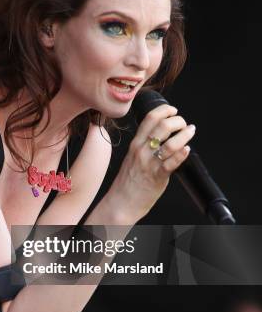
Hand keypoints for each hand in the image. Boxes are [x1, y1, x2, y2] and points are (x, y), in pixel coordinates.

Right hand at [109, 104, 195, 223]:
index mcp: (136, 143)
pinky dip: (182, 154)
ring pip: (170, 143)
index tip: (173, 110)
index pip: (150, 118)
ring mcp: (149, 163)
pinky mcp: (157, 177)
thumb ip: (144, 144)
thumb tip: (163, 135)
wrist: (121, 201)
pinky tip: (187, 150)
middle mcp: (142, 151)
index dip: (165, 110)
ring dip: (184, 135)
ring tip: (190, 132)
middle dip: (178, 121)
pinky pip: (171, 163)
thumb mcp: (132, 156)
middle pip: (162, 126)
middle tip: (184, 124)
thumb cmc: (128, 180)